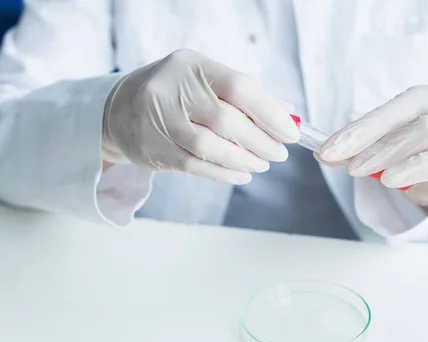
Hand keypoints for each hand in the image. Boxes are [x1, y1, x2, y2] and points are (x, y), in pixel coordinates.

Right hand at [102, 49, 298, 183]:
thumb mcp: (209, 81)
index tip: (290, 132)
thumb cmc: (178, 92)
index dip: (270, 113)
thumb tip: (289, 115)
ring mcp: (159, 120)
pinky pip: (196, 166)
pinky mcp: (153, 149)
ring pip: (210, 147)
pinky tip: (241, 174)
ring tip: (261, 164)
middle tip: (279, 154)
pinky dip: (224, 173)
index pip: (239, 88)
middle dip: (261, 142)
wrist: (121, 107)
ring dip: (244, 160)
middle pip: (227, 121)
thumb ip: (248, 96)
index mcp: (194, 66)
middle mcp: (173, 90)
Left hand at [319, 86, 427, 205]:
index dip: (356, 135)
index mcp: (420, 100)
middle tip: (353, 170)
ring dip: (413, 166)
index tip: (328, 151)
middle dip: (381, 152)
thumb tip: (322, 153)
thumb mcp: (380, 141)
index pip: (386, 115)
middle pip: (419, 130)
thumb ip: (354, 147)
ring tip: (387, 181)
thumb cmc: (410, 146)